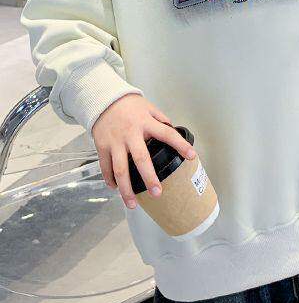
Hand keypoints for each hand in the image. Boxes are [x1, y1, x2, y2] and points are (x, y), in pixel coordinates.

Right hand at [91, 93, 194, 209]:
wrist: (102, 99)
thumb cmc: (128, 104)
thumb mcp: (149, 107)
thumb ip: (161, 120)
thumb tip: (173, 132)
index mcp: (145, 123)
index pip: (167, 134)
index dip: (180, 145)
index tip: (192, 156)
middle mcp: (130, 134)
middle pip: (141, 159)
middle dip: (150, 178)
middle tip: (158, 193)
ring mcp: (115, 142)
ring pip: (120, 170)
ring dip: (126, 189)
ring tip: (133, 203)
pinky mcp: (101, 147)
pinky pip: (105, 167)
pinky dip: (110, 180)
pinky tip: (116, 189)